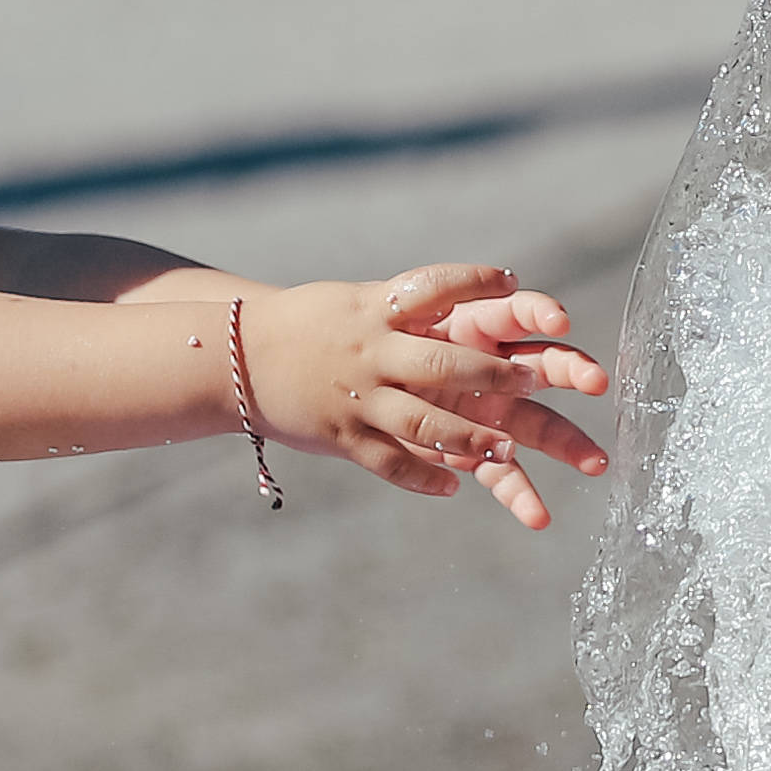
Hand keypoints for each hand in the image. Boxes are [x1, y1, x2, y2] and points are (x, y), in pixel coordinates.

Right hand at [239, 266, 611, 527]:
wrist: (236, 358)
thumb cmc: (309, 325)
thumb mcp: (356, 303)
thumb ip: (406, 308)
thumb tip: (467, 299)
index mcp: (377, 308)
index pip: (435, 286)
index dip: (475, 283)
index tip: (512, 282)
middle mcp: (371, 350)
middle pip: (443, 365)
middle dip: (493, 376)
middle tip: (534, 381)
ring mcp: (357, 397)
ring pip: (423, 424)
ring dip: (469, 439)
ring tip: (506, 449)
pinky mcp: (342, 436)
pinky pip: (389, 462)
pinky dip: (422, 477)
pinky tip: (452, 487)